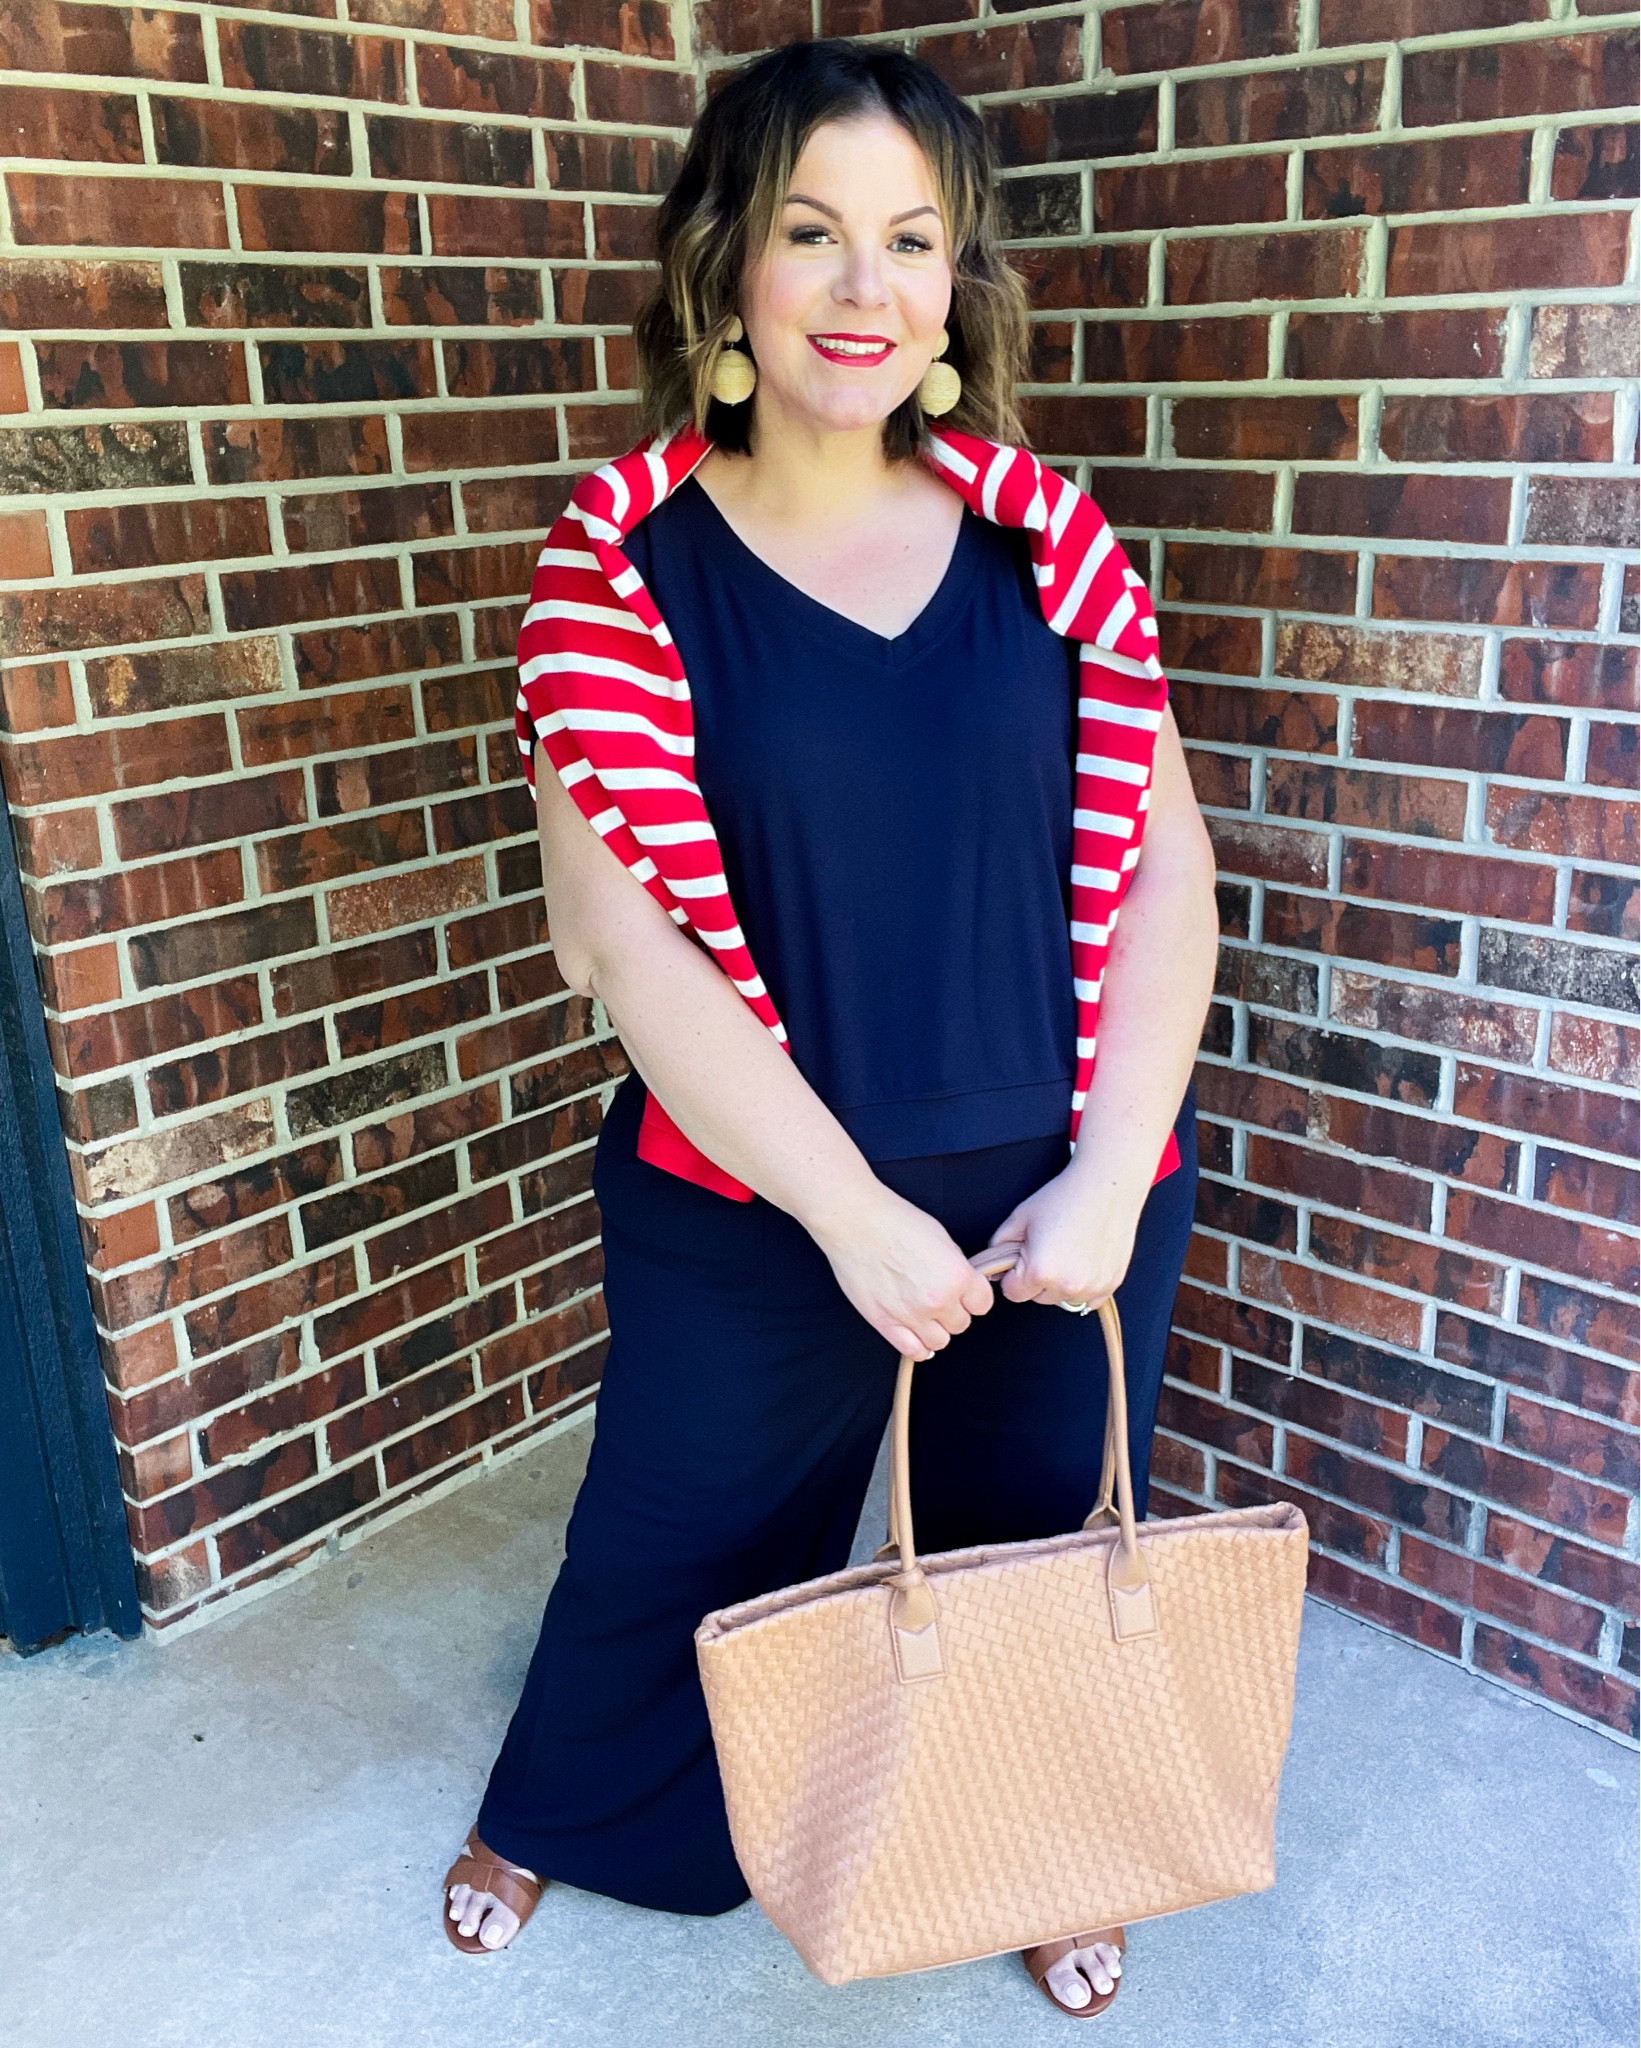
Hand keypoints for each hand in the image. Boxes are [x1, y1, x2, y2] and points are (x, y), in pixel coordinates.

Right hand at [810, 1182, 995, 1358]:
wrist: (855, 1221)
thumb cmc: (894, 1221)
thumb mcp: (941, 1238)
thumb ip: (956, 1268)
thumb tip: (961, 1286)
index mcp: (957, 1276)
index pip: (982, 1304)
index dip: (973, 1297)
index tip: (965, 1293)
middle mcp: (937, 1300)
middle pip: (961, 1324)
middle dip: (953, 1311)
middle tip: (938, 1296)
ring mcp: (911, 1315)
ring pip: (939, 1342)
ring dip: (935, 1329)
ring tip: (924, 1313)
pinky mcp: (885, 1323)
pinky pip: (913, 1351)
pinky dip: (918, 1346)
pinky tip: (914, 1332)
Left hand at [984, 1160, 1145, 1311]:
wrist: (1106, 1187)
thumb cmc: (1065, 1198)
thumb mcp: (1019, 1218)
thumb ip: (998, 1246)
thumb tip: (992, 1268)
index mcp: (1039, 1271)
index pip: (1013, 1293)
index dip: (1013, 1275)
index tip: (1022, 1259)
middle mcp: (1067, 1285)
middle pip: (1038, 1298)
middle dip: (1036, 1280)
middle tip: (1046, 1250)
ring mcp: (1091, 1287)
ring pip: (1063, 1299)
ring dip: (1060, 1285)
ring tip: (1066, 1253)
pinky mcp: (1110, 1284)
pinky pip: (1089, 1300)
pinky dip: (1084, 1287)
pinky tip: (1083, 1261)